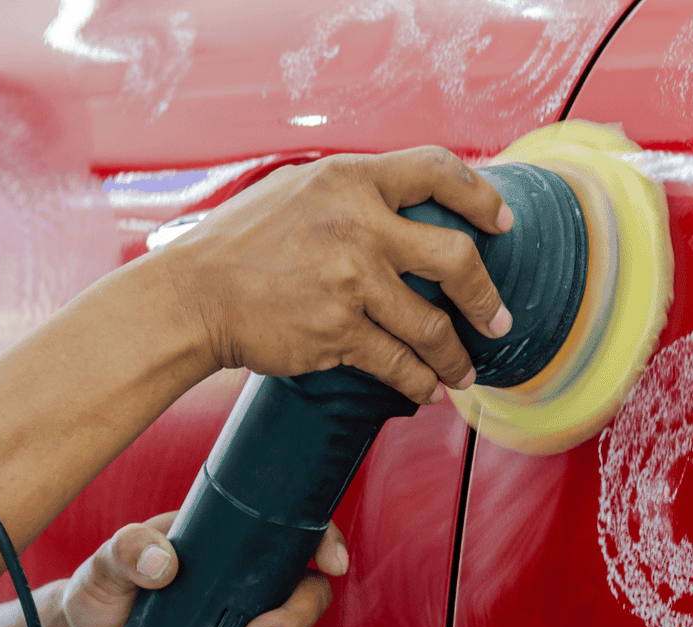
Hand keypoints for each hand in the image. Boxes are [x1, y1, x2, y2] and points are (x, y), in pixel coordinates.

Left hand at [59, 511, 345, 626]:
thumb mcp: (107, 563)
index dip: (326, 545)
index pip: (295, 539)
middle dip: (293, 623)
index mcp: (232, 549)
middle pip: (308, 601)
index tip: (331, 564)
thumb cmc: (102, 592)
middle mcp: (251, 590)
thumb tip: (163, 564)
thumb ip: (128, 551)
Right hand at [156, 146, 515, 404]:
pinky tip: (429, 390)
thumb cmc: (240, 243)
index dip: (480, 196)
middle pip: (456, 257)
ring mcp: (351, 282)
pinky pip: (399, 364)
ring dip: (457, 355)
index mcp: (350, 181)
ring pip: (433, 326)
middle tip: (499, 319)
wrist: (192, 295)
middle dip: (487, 297)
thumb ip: (351, 193)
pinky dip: (420, 382)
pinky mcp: (338, 332)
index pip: (437, 170)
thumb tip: (402, 201)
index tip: (501, 222)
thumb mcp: (296, 191)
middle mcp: (359, 228)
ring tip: (465, 371)